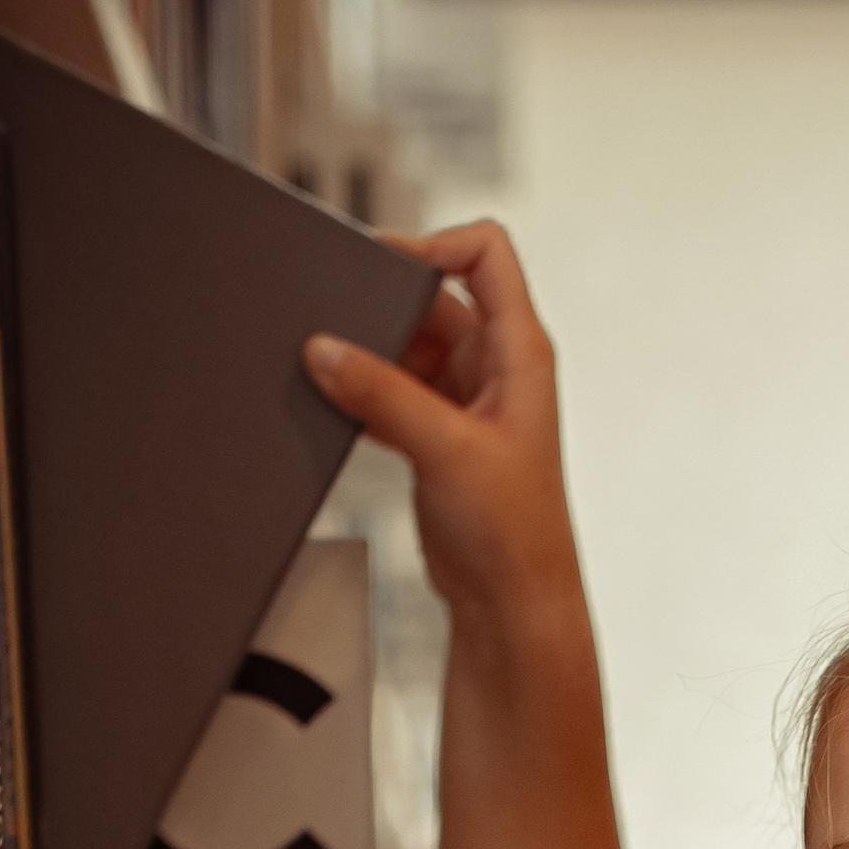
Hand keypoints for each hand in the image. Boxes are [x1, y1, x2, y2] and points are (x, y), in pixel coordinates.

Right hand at [306, 222, 584, 628]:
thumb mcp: (444, 449)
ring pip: (408, 348)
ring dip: (371, 358)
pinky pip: (393, 392)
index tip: (382, 265)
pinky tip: (342, 409)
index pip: (486, 254)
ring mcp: (467, 402)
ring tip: (336, 374)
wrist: (511, 605)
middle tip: (340, 324)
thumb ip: (382, 395)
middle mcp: (498, 368)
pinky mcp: (438, 437)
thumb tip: (326, 351)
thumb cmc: (515, 534)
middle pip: (434, 298)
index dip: (435, 243)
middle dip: (385, 309)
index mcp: (522, 351)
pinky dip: (365, 395)